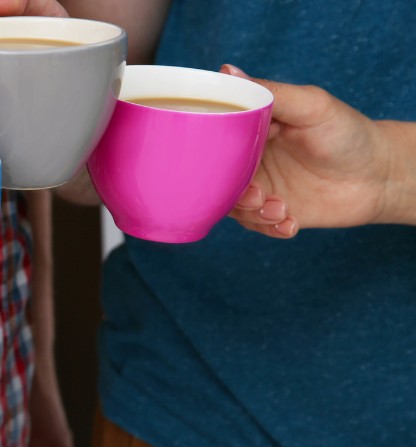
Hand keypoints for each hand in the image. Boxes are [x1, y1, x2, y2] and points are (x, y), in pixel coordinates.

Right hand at [225, 64, 405, 236]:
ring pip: (234, 207)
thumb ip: (270, 92)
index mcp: (251, 132)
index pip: (215, 143)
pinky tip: (291, 223)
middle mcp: (251, 161)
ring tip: (281, 209)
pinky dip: (271, 228)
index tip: (222, 166)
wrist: (381, 174)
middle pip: (218, 179)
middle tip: (257, 195)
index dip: (212, 157)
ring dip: (253, 214)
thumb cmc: (347, 132)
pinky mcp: (276, 213)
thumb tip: (226, 71)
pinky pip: (258, 226)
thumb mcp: (310, 105)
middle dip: (233, 193)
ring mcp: (262, 188)